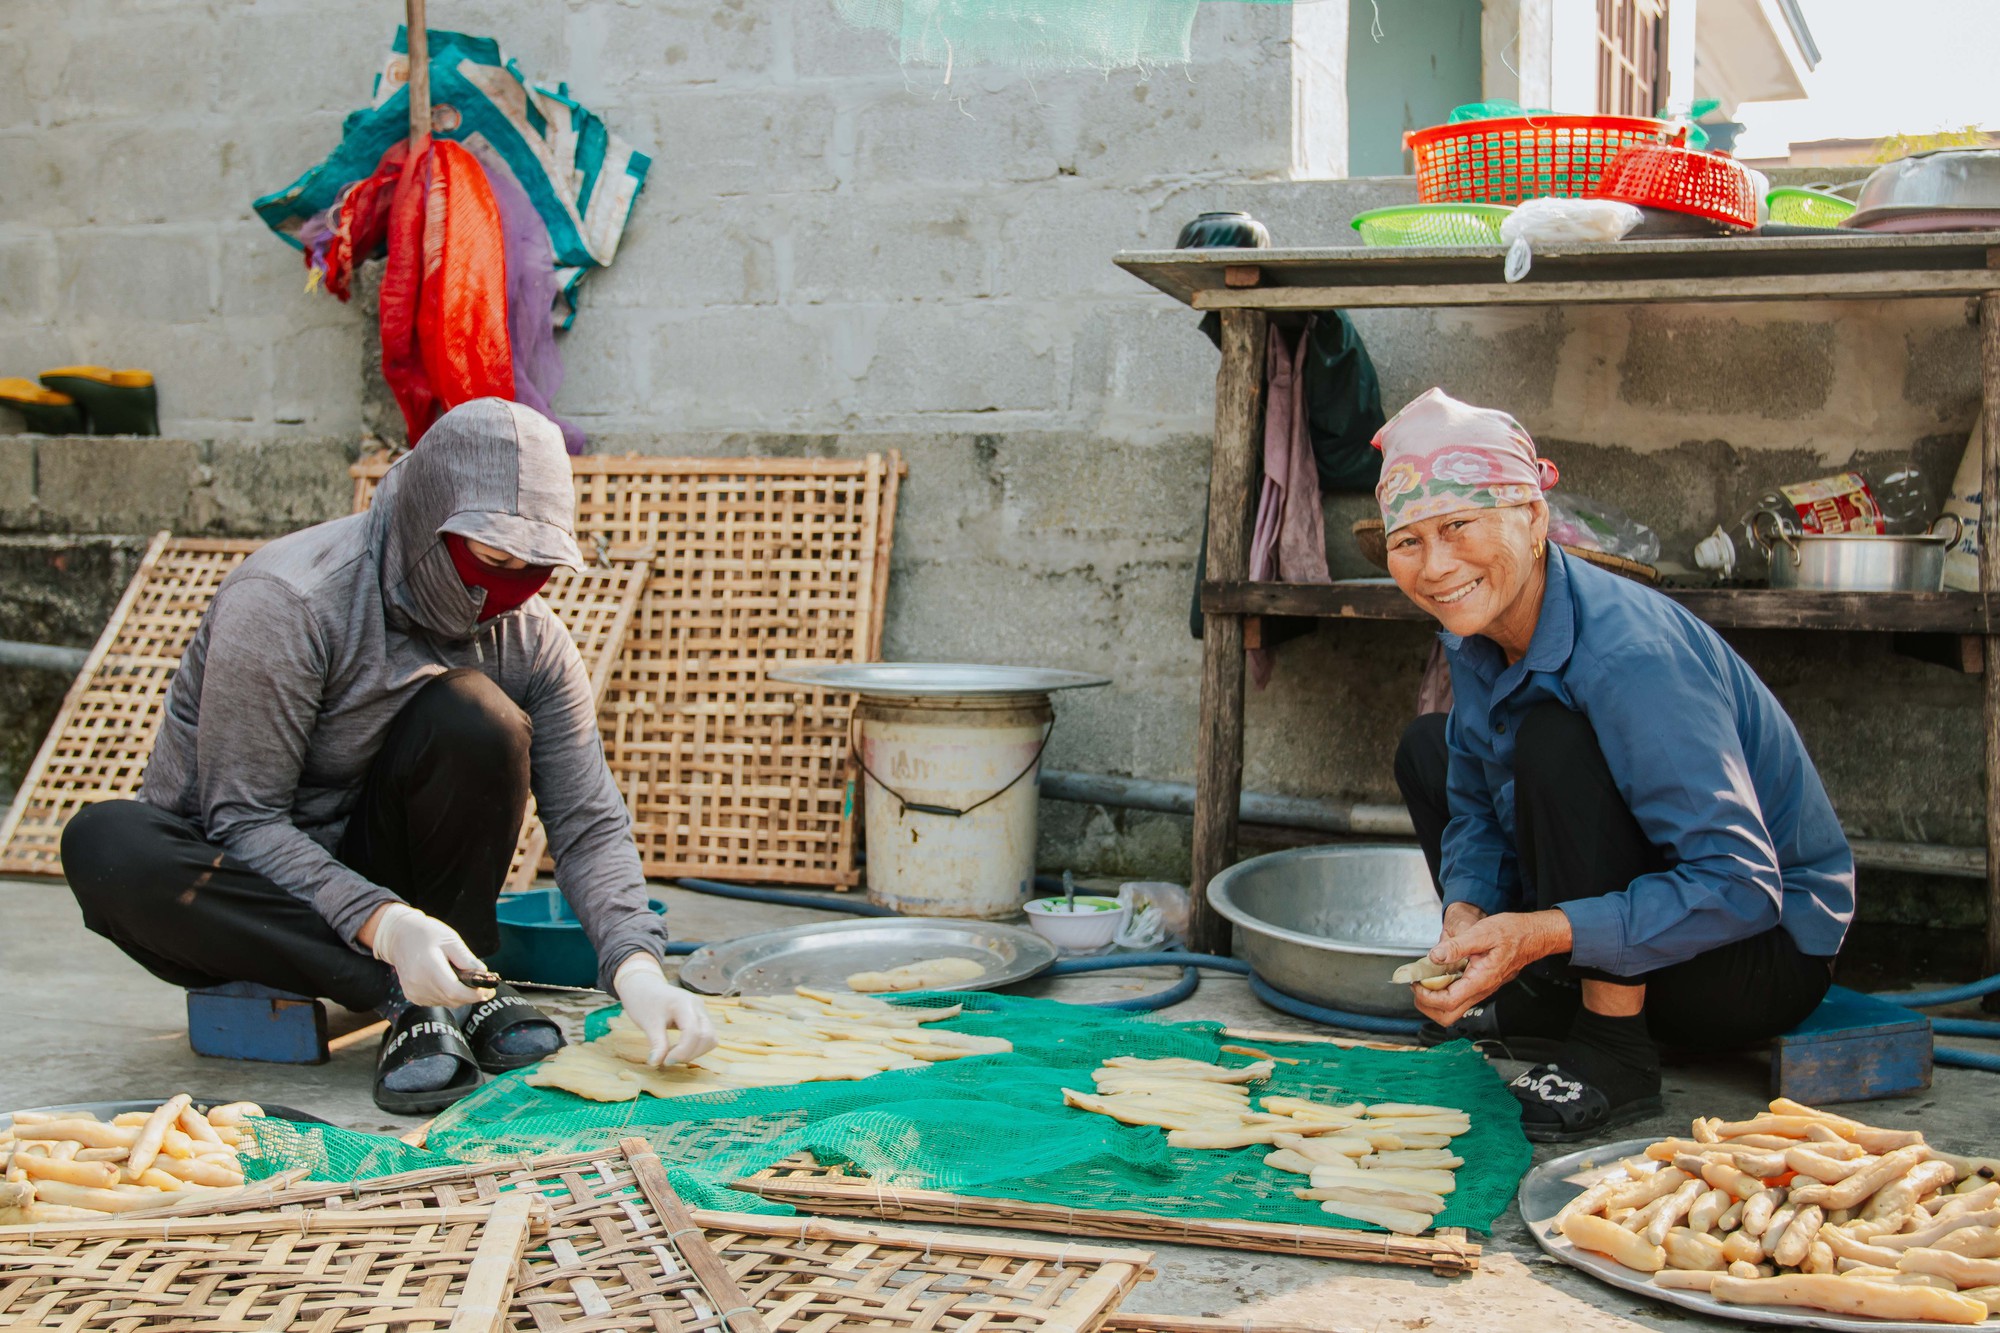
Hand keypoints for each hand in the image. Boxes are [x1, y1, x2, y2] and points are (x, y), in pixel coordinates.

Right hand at [367, 903, 491, 1007]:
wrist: (398, 937)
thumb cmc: (426, 934)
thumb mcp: (451, 940)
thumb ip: (466, 959)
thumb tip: (483, 974)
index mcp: (428, 967)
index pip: (454, 991)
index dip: (474, 994)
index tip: (489, 990)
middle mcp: (418, 984)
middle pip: (452, 1000)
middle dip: (472, 995)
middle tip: (485, 986)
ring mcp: (414, 992)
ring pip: (446, 1003)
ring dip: (461, 996)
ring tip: (467, 981)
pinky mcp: (412, 996)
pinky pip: (437, 1002)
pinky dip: (448, 996)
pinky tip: (450, 982)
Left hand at [613, 953, 716, 1066]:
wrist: (643, 986)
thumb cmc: (643, 1001)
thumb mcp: (647, 1023)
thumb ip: (656, 1044)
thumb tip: (656, 1063)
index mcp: (684, 1003)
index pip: (693, 1033)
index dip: (682, 1052)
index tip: (665, 1061)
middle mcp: (698, 1006)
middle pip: (707, 1036)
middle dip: (690, 1053)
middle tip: (669, 1059)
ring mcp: (702, 1010)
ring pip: (711, 1038)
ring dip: (695, 1052)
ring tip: (674, 1053)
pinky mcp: (701, 1016)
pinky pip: (707, 1036)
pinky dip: (696, 1047)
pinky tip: (679, 1048)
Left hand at [1412, 909, 1571, 1028]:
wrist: (1531, 936)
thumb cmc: (1512, 933)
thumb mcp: (1482, 932)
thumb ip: (1457, 946)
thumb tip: (1435, 956)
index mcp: (1480, 980)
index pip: (1447, 1002)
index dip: (1426, 996)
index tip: (1416, 981)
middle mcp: (1480, 990)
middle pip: (1448, 1015)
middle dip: (1427, 1005)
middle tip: (1417, 986)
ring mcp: (1480, 989)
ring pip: (1453, 1009)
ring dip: (1433, 1000)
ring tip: (1425, 980)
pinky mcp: (1480, 984)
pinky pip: (1458, 997)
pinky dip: (1443, 990)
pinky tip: (1438, 974)